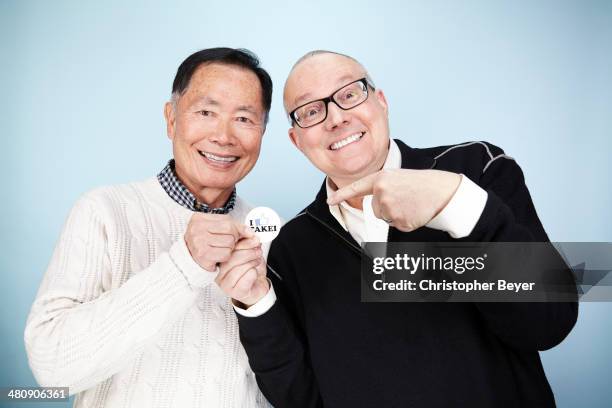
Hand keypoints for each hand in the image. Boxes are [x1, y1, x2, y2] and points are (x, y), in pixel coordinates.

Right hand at [184, 213, 254, 270]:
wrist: (188, 255)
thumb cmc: (206, 238)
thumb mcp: (217, 226)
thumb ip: (234, 226)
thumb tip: (252, 233)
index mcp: (200, 218)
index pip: (228, 223)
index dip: (237, 230)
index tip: (239, 234)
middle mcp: (197, 229)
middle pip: (231, 235)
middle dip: (233, 240)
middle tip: (225, 242)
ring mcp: (198, 243)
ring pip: (229, 245)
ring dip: (229, 249)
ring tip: (220, 248)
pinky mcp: (203, 257)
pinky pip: (225, 256)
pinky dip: (224, 257)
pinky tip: (217, 256)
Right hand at [216, 237, 269, 306]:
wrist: (257, 287)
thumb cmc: (251, 271)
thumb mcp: (249, 254)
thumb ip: (247, 245)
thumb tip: (252, 238)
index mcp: (220, 262)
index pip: (227, 249)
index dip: (242, 243)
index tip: (253, 239)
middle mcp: (219, 274)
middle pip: (232, 259)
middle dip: (249, 252)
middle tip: (258, 251)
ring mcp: (225, 285)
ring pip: (238, 268)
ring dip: (252, 262)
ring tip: (257, 261)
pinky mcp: (235, 292)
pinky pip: (245, 279)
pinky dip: (253, 273)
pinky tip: (254, 272)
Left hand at [327, 169, 460, 231]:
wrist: (442, 190)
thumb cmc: (420, 184)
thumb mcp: (397, 178)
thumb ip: (381, 187)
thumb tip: (374, 205)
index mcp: (380, 178)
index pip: (356, 188)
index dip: (341, 195)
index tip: (330, 201)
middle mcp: (381, 192)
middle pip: (375, 210)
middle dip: (387, 208)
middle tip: (405, 199)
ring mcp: (389, 207)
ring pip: (385, 219)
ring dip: (396, 215)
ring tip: (411, 204)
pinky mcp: (399, 221)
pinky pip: (397, 226)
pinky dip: (406, 222)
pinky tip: (415, 212)